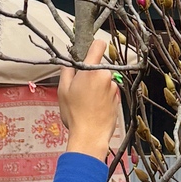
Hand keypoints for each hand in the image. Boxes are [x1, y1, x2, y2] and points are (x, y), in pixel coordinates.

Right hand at [57, 33, 120, 162]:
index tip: (88, 52)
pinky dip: (102, 97)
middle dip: (90, 75)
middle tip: (79, 89)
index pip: (99, 45)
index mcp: (91, 71)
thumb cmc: (75, 114)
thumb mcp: (63, 90)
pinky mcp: (117, 99)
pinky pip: (108, 92)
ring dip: (96, 87)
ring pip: (103, 81)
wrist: (90, 136)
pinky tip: (94, 108)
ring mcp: (113, 88)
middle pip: (98, 67)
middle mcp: (105, 76)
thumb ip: (67, 71)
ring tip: (86, 102)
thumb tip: (69, 62)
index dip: (93, 46)